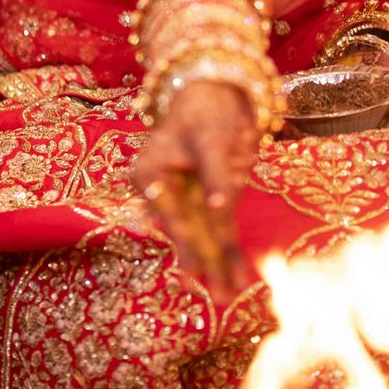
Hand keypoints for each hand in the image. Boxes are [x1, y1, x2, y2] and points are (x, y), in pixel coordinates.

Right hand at [132, 80, 257, 299]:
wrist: (219, 90)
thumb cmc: (206, 108)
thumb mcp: (211, 138)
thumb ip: (216, 174)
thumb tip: (218, 207)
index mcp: (150, 174)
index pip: (169, 213)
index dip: (184, 242)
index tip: (192, 270)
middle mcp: (164, 192)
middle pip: (185, 232)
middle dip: (202, 264)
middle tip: (215, 296)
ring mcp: (189, 198)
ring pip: (203, 237)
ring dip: (217, 266)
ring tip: (228, 298)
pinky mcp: (212, 201)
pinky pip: (220, 231)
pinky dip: (230, 253)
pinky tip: (238, 278)